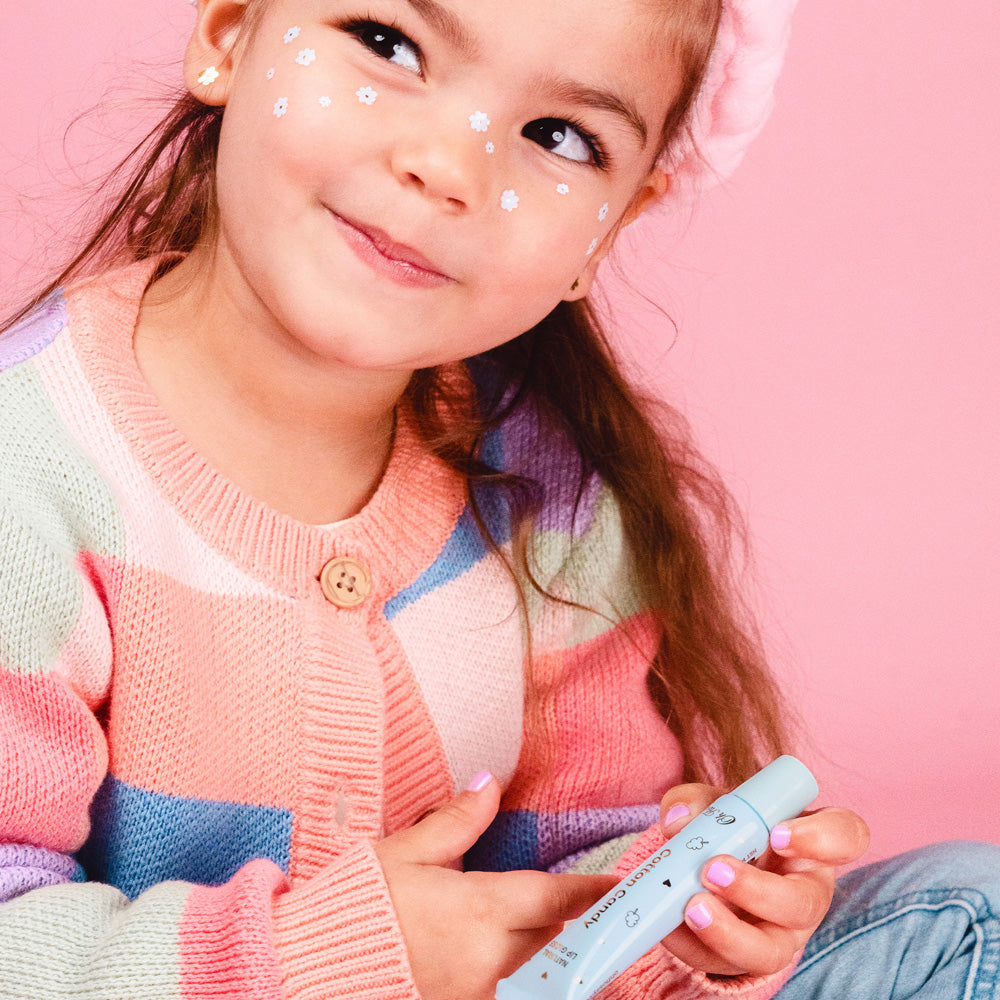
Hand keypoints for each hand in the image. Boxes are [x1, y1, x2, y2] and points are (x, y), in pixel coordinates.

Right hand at [375, 775, 617, 999]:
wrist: (311, 966)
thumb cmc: (359, 904)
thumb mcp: (407, 851)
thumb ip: (457, 821)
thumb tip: (490, 784)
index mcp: (477, 911)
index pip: (551, 899)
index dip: (586, 891)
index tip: (611, 885)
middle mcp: (485, 960)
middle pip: (544, 935)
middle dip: (554, 914)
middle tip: (560, 896)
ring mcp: (472, 994)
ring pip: (523, 966)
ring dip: (528, 944)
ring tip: (523, 924)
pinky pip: (497, 990)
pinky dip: (501, 970)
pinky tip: (486, 955)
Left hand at [656, 782, 869, 977]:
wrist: (706, 865)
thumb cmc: (728, 828)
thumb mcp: (712, 805)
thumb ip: (696, 802)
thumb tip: (677, 819)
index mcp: (809, 842)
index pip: (845, 835)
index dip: (822, 838)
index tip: (778, 833)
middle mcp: (805, 891)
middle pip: (805, 903)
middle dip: (758, 891)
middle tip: (713, 869)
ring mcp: (779, 933)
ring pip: (772, 951)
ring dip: (728, 932)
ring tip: (690, 908)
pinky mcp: (744, 959)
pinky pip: (723, 962)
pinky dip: (689, 943)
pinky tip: (666, 924)